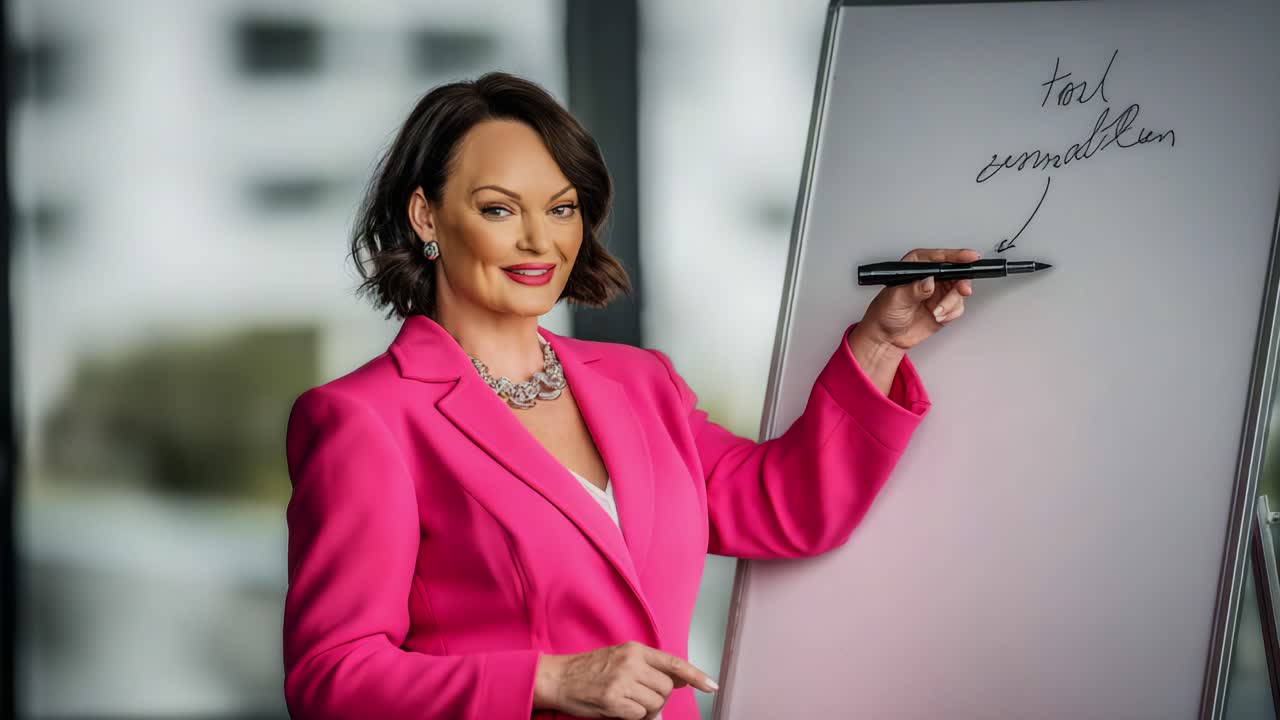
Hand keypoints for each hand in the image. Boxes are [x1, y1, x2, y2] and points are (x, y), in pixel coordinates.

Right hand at [533, 641, 717, 718]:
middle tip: (638, 698)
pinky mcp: (614, 700)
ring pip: (655, 703)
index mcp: (635, 650)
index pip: (673, 663)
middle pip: (666, 689)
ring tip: (627, 703)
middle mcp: (631, 662)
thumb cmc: (589, 670)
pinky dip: (633, 717)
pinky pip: (639, 715)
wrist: (559, 678)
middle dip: (658, 698)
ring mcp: (622, 681)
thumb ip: (650, 668)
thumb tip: (680, 681)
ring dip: (645, 710)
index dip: (696, 676)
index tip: (711, 686)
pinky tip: (619, 709)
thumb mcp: (622, 659)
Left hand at [854, 247, 978, 351]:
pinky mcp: (943, 307)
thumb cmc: (884, 313)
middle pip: (955, 272)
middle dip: (960, 282)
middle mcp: (929, 278)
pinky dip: (951, 313)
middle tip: (961, 289)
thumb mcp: (897, 298)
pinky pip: (958, 307)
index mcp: (916, 268)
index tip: (968, 257)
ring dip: (951, 303)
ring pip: (959, 291)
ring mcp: (937, 293)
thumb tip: (929, 282)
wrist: (886, 337)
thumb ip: (914, 289)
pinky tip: (938, 316)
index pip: (938, 257)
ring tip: (938, 311)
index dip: (955, 255)